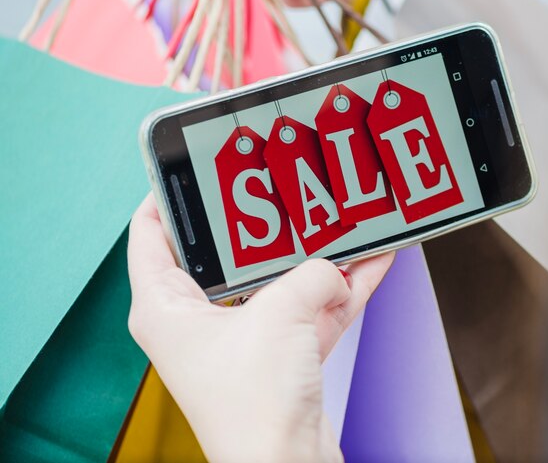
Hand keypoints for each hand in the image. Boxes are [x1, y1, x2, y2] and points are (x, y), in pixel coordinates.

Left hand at [127, 194, 393, 461]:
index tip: (195, 164)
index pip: (151, 233)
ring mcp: (242, 338)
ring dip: (315, 255)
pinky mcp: (281, 355)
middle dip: (263, 222)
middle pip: (227, 253)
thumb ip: (312, 272)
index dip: (170, 193)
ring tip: (343, 218)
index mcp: (165, 307)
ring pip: (278, 280)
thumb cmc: (255, 406)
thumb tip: (336, 266)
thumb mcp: (282, 313)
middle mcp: (197, 321)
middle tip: (284, 184)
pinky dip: (342, 286)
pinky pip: (313, 307)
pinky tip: (374, 257)